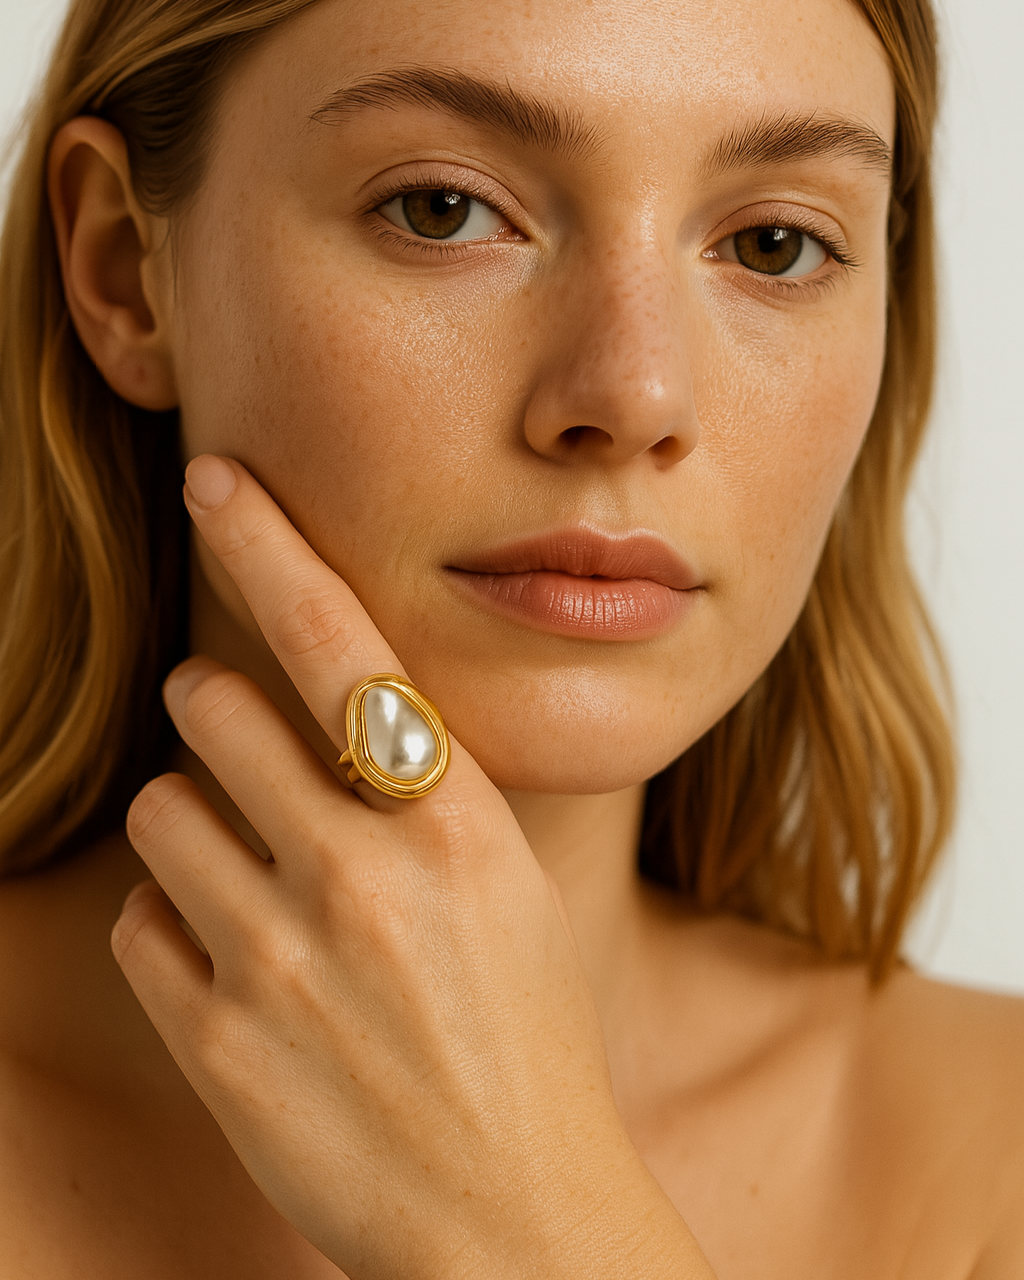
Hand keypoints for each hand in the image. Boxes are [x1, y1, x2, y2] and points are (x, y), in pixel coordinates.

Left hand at [113, 456, 712, 1279]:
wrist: (514, 1217)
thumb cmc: (527, 1036)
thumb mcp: (510, 886)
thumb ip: (424, 792)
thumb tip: (329, 709)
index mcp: (453, 821)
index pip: (341, 642)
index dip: (269, 544)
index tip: (215, 480)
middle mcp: (364, 869)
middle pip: (214, 705)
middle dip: (214, 709)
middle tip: (242, 744)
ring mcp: (285, 955)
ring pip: (163, 810)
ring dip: (195, 826)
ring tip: (258, 884)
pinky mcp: (220, 1039)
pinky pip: (143, 924)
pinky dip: (177, 929)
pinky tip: (244, 969)